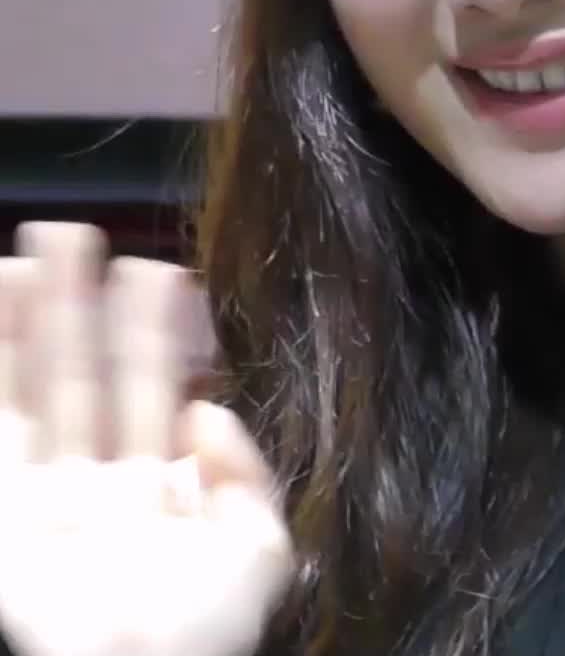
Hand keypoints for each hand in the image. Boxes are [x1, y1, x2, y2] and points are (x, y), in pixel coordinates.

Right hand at [0, 224, 291, 655]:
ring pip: (35, 388)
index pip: (152, 392)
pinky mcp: (5, 505)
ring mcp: (40, 495)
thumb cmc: (195, 638)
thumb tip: (208, 411)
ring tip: (35, 246)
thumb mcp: (257, 558)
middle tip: (77, 231)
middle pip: (85, 376)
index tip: (153, 269)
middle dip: (80, 304)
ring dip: (31, 320)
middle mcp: (92, 486)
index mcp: (155, 494)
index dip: (152, 331)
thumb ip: (246, 480)